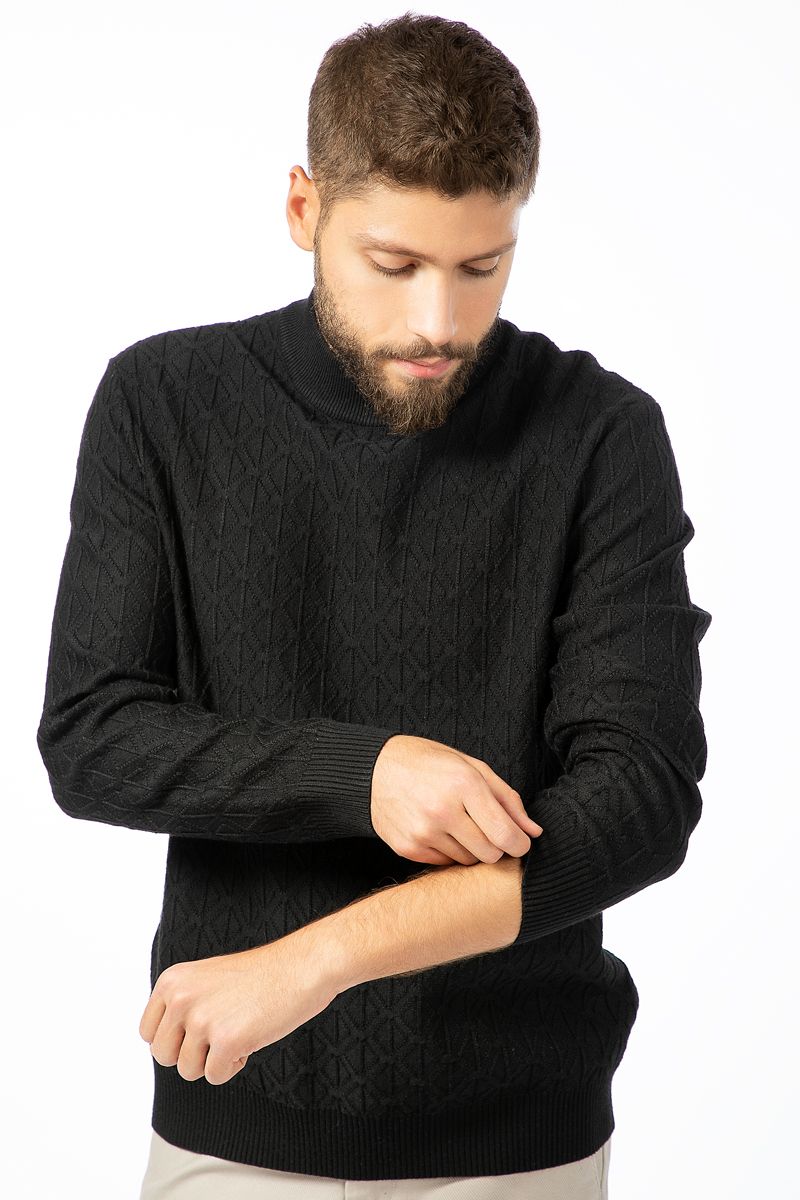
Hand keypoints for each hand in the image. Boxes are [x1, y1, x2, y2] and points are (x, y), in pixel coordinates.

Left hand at [138, 933, 335, 1085]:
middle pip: (163, 1055)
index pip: (148, 1032)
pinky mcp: (226, 1041)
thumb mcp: (207, 979)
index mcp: (172, 981)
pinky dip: (234, 1066)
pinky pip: (215, 1076)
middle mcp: (180, 998)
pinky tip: (251, 1039)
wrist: (302, 966)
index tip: (197, 1032)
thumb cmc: (261, 975)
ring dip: (213, 1060)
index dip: (174, 1039)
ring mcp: (202, 1020)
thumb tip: (167, 1045)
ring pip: (188, 1070)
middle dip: (191, 1054)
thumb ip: (182, 1005)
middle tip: (220, 1035)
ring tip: (239, 1032)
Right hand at [370, 734, 543, 866]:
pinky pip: (444, 863)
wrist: (375, 769)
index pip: (505, 835)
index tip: (520, 841)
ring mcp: (422, 832)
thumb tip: (534, 832)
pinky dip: (448, 851)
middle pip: (490, 854)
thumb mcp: (472, 767)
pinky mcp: (408, 848)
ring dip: (471, 848)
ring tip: (458, 823)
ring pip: (468, 861)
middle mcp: (442, 811)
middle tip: (487, 829)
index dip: (520, 844)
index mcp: (464, 784)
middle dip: (496, 846)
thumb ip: (507, 799)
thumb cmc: (430, 763)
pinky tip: (439, 829)